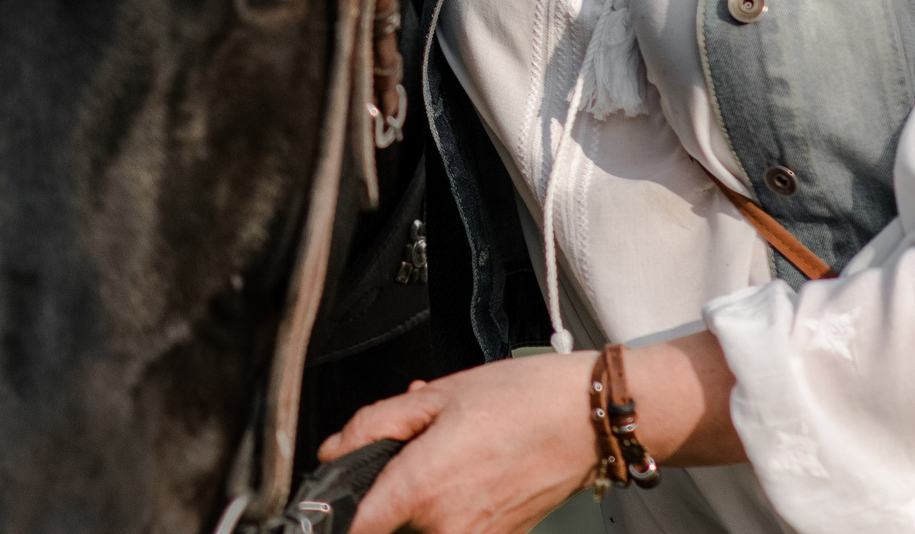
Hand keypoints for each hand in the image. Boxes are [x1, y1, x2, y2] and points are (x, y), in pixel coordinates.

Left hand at [316, 335, 744, 533]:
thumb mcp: (438, 394)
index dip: (336, 515)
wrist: (587, 418)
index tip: (328, 507)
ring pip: (423, 527)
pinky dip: (451, 507)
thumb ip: (375, 423)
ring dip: (420, 501)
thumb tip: (335, 447)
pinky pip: (455, 528)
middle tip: (409, 452)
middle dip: (388, 491)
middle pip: (388, 523)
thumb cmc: (522, 398)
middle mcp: (446, 524)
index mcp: (422, 485)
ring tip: (444, 458)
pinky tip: (469, 471)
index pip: (357, 526)